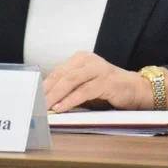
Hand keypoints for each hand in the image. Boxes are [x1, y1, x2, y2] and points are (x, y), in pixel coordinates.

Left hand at [43, 52, 167, 112]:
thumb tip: (44, 101)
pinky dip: (70, 100)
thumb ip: (68, 89)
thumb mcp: (84, 86)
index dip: (43, 86)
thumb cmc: (107, 89)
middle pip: (61, 76)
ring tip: (44, 108)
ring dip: (55, 96)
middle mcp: (89, 60)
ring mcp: (99, 69)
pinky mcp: (107, 81)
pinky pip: (85, 91)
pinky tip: (61, 108)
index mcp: (81, 59)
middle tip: (33, 106)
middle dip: (46, 92)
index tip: (31, 99)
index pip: (56, 72)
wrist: (137, 89)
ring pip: (71, 81)